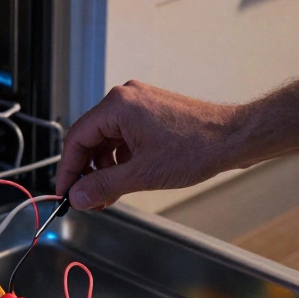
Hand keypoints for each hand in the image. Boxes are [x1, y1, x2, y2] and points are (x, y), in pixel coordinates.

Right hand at [55, 81, 245, 209]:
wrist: (234, 138)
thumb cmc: (196, 148)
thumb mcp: (142, 174)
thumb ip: (103, 185)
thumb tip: (78, 196)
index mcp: (117, 105)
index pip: (77, 138)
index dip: (67, 170)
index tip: (64, 192)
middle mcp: (126, 98)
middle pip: (91, 138)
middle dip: (88, 171)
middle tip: (87, 199)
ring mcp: (140, 103)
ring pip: (108, 139)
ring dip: (105, 168)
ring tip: (109, 195)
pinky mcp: (152, 112)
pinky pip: (125, 136)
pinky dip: (121, 159)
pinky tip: (126, 179)